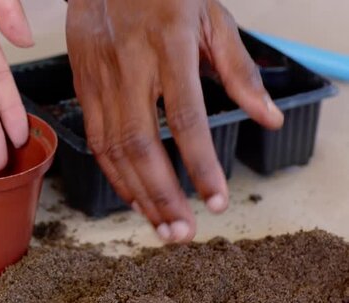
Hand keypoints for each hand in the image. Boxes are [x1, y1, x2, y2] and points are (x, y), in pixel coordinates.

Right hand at [66, 0, 282, 242]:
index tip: (216, 200)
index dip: (200, 164)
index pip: (184, 118)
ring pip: (113, 149)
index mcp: (168, 46)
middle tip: (182, 232)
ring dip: (137, 194)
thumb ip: (239, 69)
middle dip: (162, 195)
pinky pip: (95, 140)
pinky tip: (134, 197)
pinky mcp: (83, 88)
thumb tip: (267, 117)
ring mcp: (100, 79)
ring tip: (160, 227)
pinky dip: (114, 174)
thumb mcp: (211, 17)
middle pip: (141, 145)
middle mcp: (129, 67)